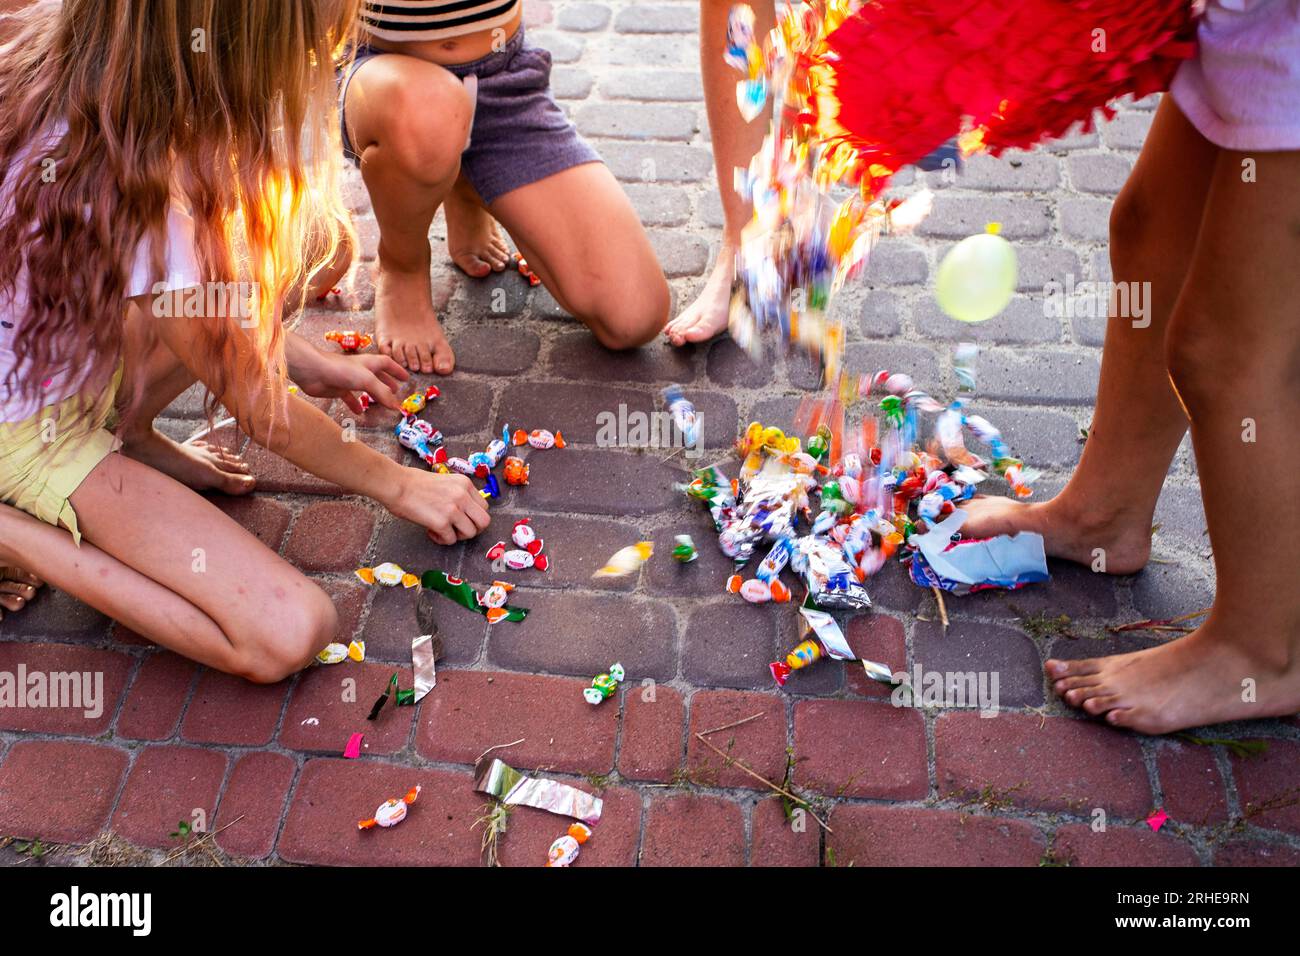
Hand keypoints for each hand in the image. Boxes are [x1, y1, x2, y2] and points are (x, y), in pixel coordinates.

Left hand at [293, 347, 409, 413]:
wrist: (313, 371)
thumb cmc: (341, 370)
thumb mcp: (367, 380)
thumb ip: (382, 393)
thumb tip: (397, 406)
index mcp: (369, 363)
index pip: (387, 363)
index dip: (397, 370)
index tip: (406, 378)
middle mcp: (360, 369)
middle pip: (377, 375)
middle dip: (387, 382)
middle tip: (396, 391)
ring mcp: (348, 379)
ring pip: (365, 387)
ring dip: (373, 394)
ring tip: (381, 403)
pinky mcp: (338, 389)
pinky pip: (349, 397)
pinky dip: (355, 404)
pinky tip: (359, 412)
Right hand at [385, 469, 490, 545]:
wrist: (396, 484)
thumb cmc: (413, 483)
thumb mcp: (445, 481)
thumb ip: (458, 494)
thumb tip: (465, 512)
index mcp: (465, 484)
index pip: (484, 507)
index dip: (474, 517)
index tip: (462, 519)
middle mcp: (463, 496)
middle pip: (484, 522)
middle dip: (472, 529)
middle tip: (458, 530)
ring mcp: (454, 509)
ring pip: (470, 533)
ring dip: (457, 536)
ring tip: (443, 531)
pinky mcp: (442, 522)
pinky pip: (451, 540)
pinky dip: (442, 540)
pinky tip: (431, 532)